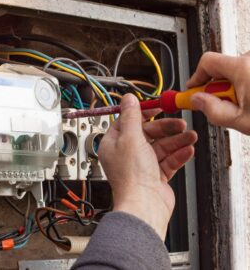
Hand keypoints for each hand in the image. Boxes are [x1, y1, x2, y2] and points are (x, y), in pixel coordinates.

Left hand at [98, 94, 196, 238]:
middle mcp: (126, 154)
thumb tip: (128, 99)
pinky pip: (168, 161)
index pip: (127, 123)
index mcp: (113, 144)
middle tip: (180, 123)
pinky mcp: (155, 176)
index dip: (143, 114)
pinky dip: (178, 155)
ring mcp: (141, 166)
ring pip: (160, 147)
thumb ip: (131, 116)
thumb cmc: (132, 176)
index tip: (157, 108)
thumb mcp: (131, 137)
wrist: (145, 205)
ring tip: (190, 136)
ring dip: (176, 140)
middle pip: (147, 134)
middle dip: (165, 128)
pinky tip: (188, 150)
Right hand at [187, 51, 249, 133]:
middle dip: (220, 87)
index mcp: (244, 67)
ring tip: (247, 104)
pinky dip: (247, 84)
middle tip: (225, 105)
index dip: (196, 78)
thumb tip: (197, 101)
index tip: (193, 91)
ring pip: (238, 70)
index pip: (207, 62)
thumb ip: (213, 111)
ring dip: (236, 87)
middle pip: (223, 68)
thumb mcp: (242, 121)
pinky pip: (248, 70)